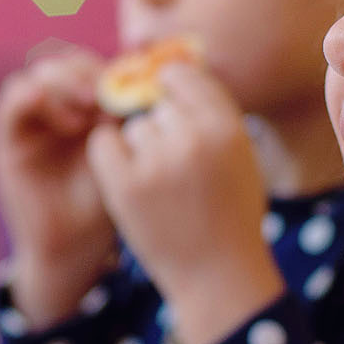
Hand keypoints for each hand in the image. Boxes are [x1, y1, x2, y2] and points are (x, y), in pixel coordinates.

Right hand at [0, 47, 117, 326]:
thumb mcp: (126, 157)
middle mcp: (59, 108)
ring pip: (39, 74)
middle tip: (106, 88)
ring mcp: (32, 121)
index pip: (93, 65)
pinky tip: (64, 118)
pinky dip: (32, 96)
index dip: (109, 66)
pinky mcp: (9, 138)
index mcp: (89, 109)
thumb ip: (129, 119)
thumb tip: (150, 79)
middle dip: (86, 69)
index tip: (133, 81)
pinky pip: (12, 101)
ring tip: (87, 105)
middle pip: (65, 62)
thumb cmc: (108, 204)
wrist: (75, 246)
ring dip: (62, 80)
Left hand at [86, 64, 284, 343]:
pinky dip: (110, 155)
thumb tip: (170, 67)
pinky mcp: (123, 185)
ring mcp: (156, 162)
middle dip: (160, 124)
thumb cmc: (230, 212)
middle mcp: (193, 140)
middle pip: (157, 103)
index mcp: (228, 129)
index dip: (175, 88)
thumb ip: (211, 112)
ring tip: (159, 183)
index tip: (173, 107)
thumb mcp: (240, 156)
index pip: (186, 76)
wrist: (216, 276)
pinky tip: (127, 177)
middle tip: (174, 163)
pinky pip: (103, 142)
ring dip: (138, 145)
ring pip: (132, 126)